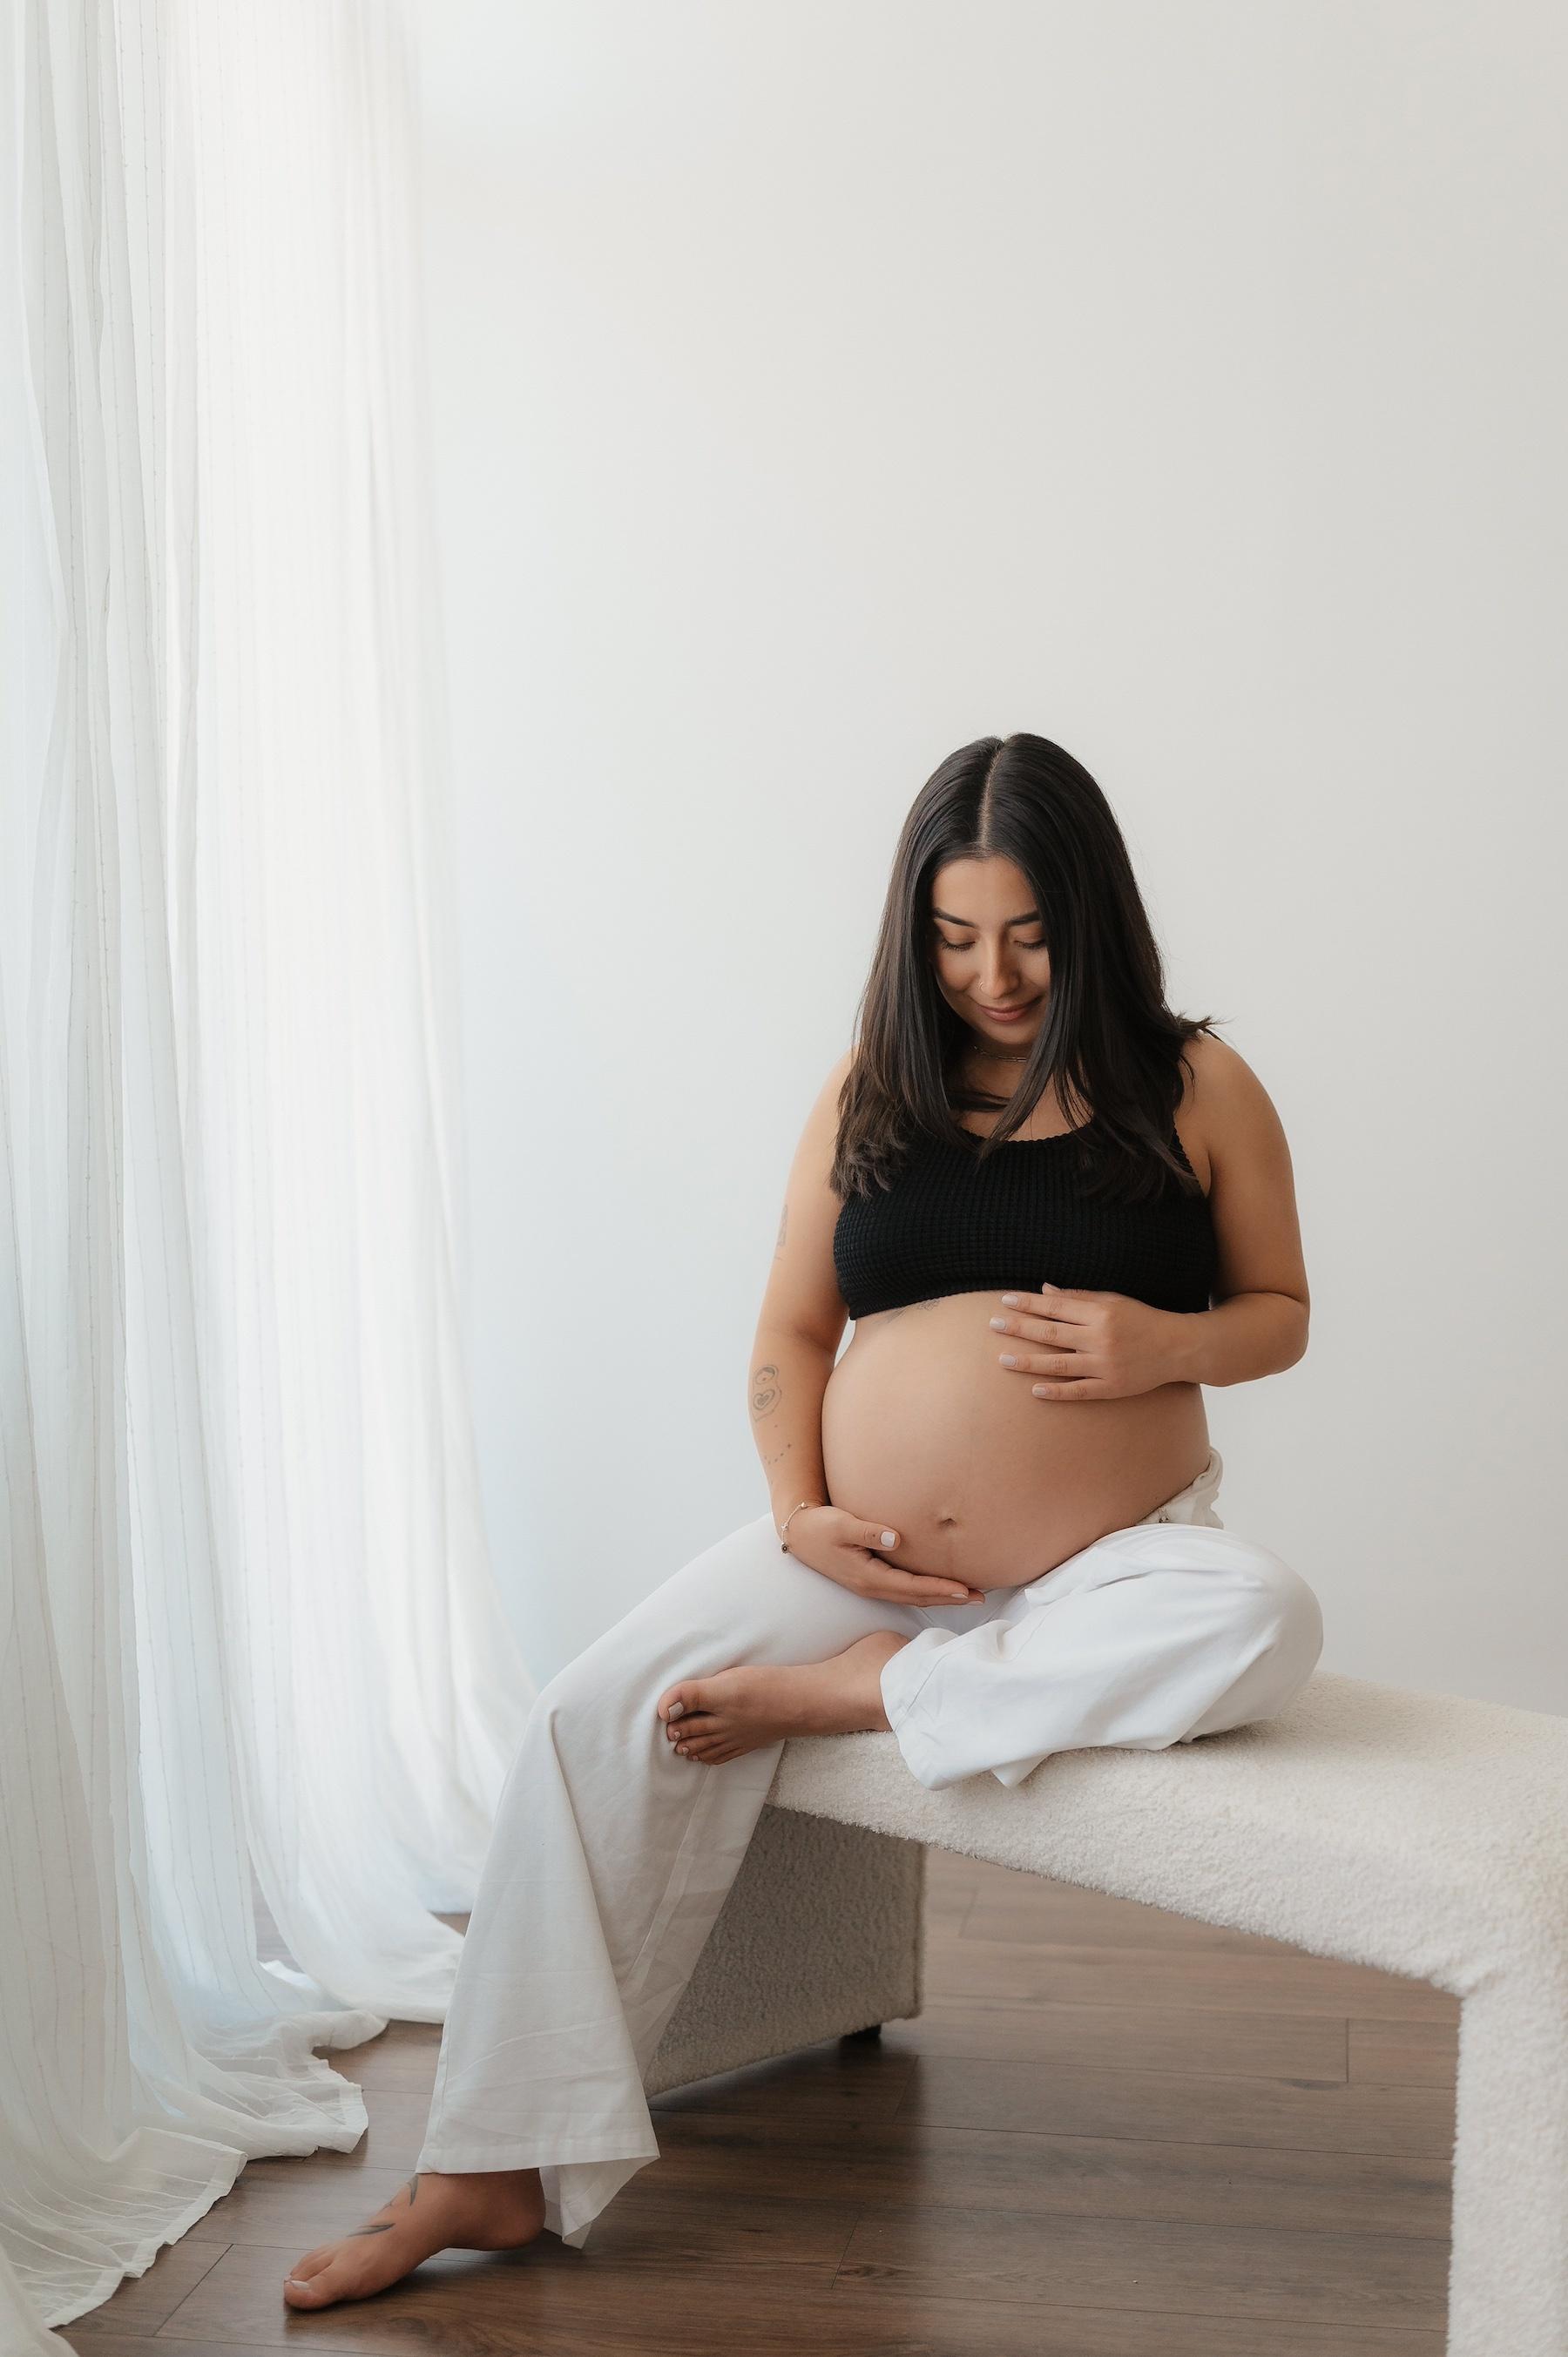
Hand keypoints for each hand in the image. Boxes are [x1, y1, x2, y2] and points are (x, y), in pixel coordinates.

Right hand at [781, 1506, 983, 1603]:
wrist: (798, 1533)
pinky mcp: (871, 1579)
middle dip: (949, 1599)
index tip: (966, 1589)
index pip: (913, 1587)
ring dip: (941, 1597)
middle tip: (981, 1598)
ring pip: (913, 1596)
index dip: (940, 1589)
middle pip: (918, 1598)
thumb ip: (868, 1531)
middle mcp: (872, 1587)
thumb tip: (895, 1538)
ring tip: (968, 1595)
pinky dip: (927, 1590)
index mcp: (868, 1577)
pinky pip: (906, 1590)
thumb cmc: (819, 1526)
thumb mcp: (841, 1524)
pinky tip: (940, 1586)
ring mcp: (871, 1586)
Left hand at [988, 1283, 1182, 1400]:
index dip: (1028, 1304)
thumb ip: (1079, 1297)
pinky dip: (1056, 1392)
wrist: (1177, 1348)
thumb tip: (1044, 1290)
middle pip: (1051, 1334)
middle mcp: (1101, 1338)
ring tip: (1003, 1360)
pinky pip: (1078, 1391)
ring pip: (1059, 1364)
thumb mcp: (1113, 1301)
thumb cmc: (1142, 1319)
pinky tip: (1035, 1390)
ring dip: (1029, 1363)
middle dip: (1019, 1329)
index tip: (1005, 1301)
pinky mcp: (1111, 1388)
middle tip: (993, 1325)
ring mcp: (1105, 1365)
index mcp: (1101, 1313)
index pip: (1056, 1307)